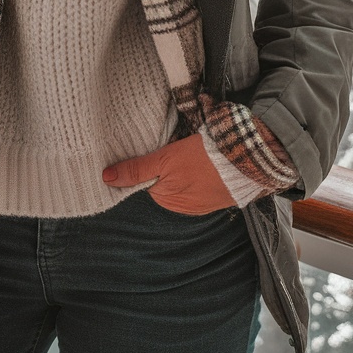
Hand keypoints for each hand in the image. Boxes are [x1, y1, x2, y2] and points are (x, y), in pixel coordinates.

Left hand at [103, 133, 236, 214]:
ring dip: (181, 166)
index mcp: (167, 201)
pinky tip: (201, 158)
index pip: (145, 180)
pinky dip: (197, 170)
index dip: (143, 164)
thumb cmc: (204, 160)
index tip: (145, 148)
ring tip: (188, 149)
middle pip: (162, 181)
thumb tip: (105, 178)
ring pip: (180, 181)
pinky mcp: (215, 195)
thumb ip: (136, 170)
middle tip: (169, 144)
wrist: (247, 162)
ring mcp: (201, 203)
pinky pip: (198, 182)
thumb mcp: (165, 159)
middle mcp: (182, 207)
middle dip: (162, 165)